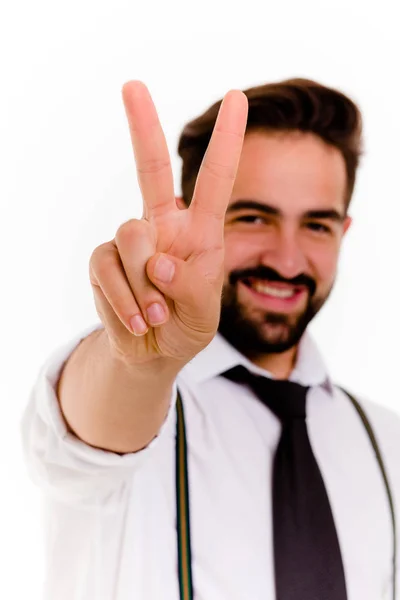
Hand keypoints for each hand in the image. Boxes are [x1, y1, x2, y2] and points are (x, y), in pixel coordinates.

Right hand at [89, 81, 247, 366]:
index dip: (226, 141)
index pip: (215, 180)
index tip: (236, 98)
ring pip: (131, 238)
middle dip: (142, 125)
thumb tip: (156, 261)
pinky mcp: (104, 261)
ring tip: (157, 314)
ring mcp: (130, 242)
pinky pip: (108, 271)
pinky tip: (139, 321)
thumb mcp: (203, 310)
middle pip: (150, 168)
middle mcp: (163, 225)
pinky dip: (125, 302)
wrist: (154, 351)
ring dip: (146, 286)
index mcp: (199, 230)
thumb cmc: (187, 323)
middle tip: (132, 83)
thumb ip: (189, 286)